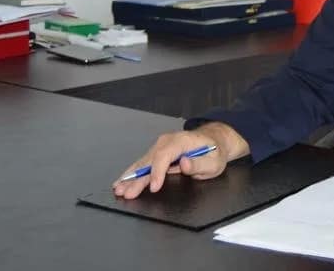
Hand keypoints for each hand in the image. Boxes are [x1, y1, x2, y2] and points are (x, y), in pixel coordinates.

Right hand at [112, 122, 247, 198]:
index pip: (165, 155)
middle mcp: (168, 141)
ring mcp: (161, 146)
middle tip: (127, 193)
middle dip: (137, 177)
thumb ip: (199, 163)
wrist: (214, 141)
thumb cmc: (214, 152)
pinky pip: (143, 163)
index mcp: (182, 140)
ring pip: (143, 162)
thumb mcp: (214, 161)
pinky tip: (121, 181)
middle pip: (150, 160)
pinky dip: (132, 173)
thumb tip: (184, 163)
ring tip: (119, 189)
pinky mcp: (157, 153)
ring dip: (130, 176)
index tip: (154, 187)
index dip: (157, 172)